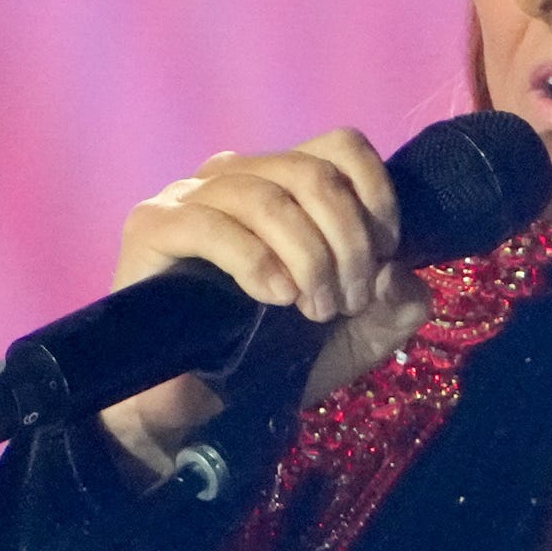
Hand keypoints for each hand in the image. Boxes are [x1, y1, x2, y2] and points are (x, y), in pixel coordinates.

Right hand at [96, 129, 430, 482]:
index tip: (386, 257)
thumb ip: (399, 304)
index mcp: (288, 182)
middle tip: (350, 302)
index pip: (343, 147)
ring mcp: (191, 196)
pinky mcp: (152, 227)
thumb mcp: (364, 334)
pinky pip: (211, 225)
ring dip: (311, 261)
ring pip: (269, 200)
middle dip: (349, 243)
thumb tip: (396, 271)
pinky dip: (257, 263)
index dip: (378, 198)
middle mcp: (239, 175)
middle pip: (314, 174)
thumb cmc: (281, 357)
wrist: (202, 403)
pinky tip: (276, 298)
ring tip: (315, 310)